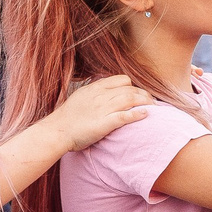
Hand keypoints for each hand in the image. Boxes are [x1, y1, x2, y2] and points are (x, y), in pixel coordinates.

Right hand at [36, 75, 154, 148]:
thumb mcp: (81, 98)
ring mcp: (102, 109)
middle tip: (153, 102)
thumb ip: (94, 94)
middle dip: (144, 95)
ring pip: (130, 99)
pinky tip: (145, 115)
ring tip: (154, 108)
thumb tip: (106, 93)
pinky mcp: (104, 123)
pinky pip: (124, 116)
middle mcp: (100, 96)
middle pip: (130, 89)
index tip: (139, 94)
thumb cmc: (67, 118)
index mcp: (95, 88)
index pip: (121, 80)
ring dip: (145, 102)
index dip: (133, 86)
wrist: (57, 131)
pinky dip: (136, 114)